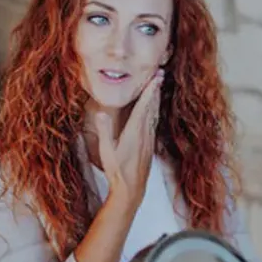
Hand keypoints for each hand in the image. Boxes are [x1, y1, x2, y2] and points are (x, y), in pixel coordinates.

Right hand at [96, 69, 163, 206]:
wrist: (132, 188)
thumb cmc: (117, 170)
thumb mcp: (106, 151)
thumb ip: (104, 131)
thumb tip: (101, 112)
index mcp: (134, 132)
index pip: (143, 106)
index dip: (150, 91)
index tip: (155, 77)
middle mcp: (145, 133)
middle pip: (152, 107)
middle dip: (155, 89)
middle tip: (160, 73)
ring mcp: (149, 139)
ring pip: (154, 114)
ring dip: (156, 98)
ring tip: (158, 85)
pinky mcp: (149, 144)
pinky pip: (154, 122)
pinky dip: (155, 111)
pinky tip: (155, 109)